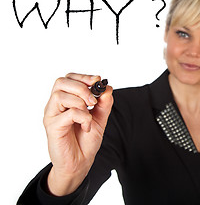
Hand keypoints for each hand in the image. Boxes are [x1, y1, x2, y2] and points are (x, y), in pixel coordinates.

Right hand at [43, 73, 112, 195]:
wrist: (81, 163)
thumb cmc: (86, 140)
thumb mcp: (100, 119)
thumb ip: (104, 103)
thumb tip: (107, 88)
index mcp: (66, 100)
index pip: (69, 78)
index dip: (83, 76)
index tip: (97, 80)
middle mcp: (56, 105)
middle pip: (61, 82)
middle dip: (82, 87)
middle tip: (94, 101)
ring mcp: (52, 115)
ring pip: (60, 95)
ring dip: (81, 102)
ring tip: (90, 115)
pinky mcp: (52, 127)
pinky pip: (68, 113)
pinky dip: (83, 117)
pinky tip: (87, 127)